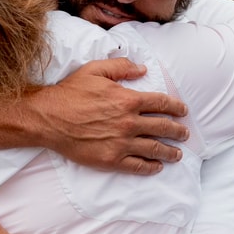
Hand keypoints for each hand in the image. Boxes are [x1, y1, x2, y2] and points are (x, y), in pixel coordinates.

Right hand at [32, 58, 189, 174]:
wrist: (49, 118)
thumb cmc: (70, 93)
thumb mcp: (95, 70)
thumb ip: (121, 66)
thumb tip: (142, 69)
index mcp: (128, 99)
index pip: (161, 103)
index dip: (176, 107)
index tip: (183, 111)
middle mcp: (129, 122)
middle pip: (163, 127)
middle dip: (178, 131)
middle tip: (184, 134)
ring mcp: (121, 143)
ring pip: (154, 148)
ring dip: (170, 151)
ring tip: (177, 154)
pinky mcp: (111, 159)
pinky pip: (138, 165)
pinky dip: (151, 167)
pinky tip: (157, 166)